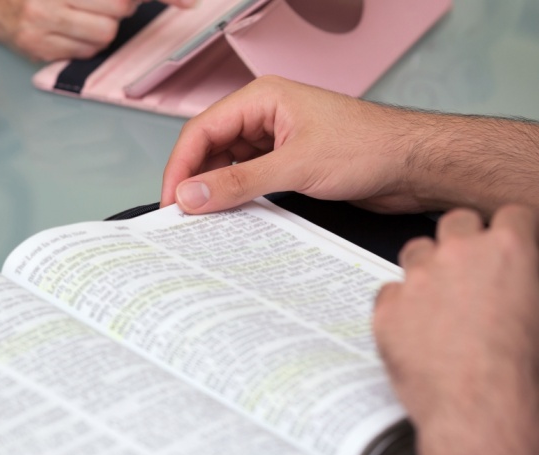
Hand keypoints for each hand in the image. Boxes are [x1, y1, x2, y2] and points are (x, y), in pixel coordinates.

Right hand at [0, 0, 195, 60]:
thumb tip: (147, 0)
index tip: (190, 2)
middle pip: (120, 8)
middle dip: (121, 5)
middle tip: (100, 1)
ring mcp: (41, 23)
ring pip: (105, 33)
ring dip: (103, 25)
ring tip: (80, 15)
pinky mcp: (38, 48)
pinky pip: (85, 52)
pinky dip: (85, 42)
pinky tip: (67, 30)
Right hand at [161, 75, 440, 213]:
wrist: (417, 165)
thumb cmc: (371, 147)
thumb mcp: (297, 166)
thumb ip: (239, 182)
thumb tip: (192, 195)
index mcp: (262, 98)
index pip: (202, 130)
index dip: (180, 166)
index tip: (172, 201)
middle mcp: (265, 115)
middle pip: (210, 147)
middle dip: (195, 180)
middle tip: (183, 216)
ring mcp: (277, 139)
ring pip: (228, 165)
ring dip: (217, 191)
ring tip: (205, 221)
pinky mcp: (289, 162)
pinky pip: (249, 179)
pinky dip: (238, 197)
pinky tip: (233, 217)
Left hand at [373, 206, 538, 454]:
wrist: (478, 407)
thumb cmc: (519, 368)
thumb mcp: (537, 308)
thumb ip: (523, 278)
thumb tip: (516, 280)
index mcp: (508, 249)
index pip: (510, 215)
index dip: (508, 231)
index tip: (505, 243)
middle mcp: (459, 254)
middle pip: (456, 221)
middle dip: (463, 238)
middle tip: (468, 267)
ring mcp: (417, 278)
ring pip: (416, 250)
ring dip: (426, 267)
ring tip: (439, 299)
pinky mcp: (387, 307)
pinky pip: (390, 292)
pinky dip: (400, 306)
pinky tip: (416, 328)